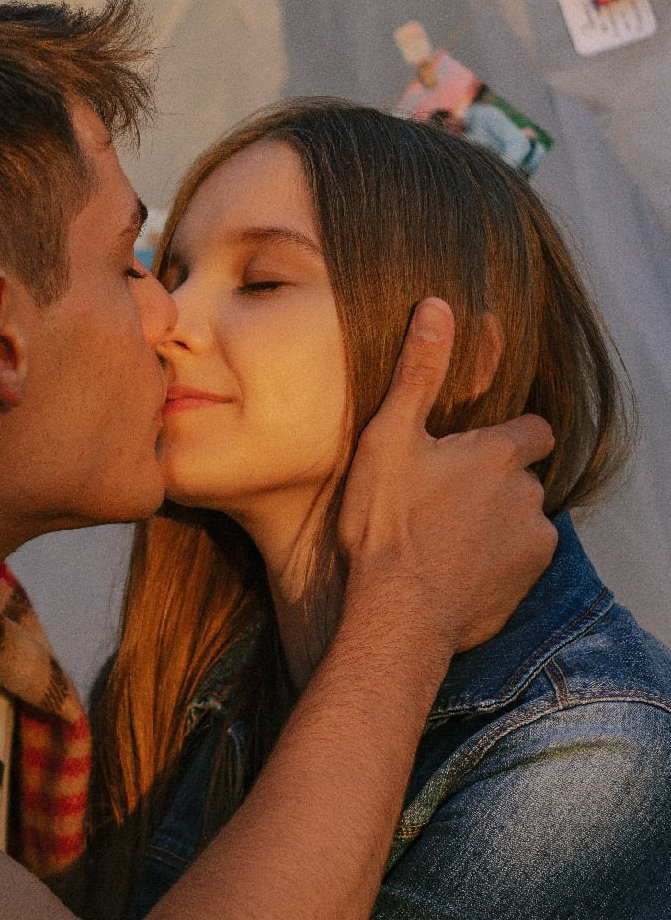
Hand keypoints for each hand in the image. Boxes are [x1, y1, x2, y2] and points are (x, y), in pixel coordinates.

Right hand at [338, 298, 556, 651]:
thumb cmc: (386, 525)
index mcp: (498, 454)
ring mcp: (532, 541)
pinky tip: (457, 568)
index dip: (510, 436)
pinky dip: (497, 562)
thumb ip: (419, 371)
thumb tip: (437, 306)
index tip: (476, 449)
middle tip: (445, 497)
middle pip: (524, 478)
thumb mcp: (389, 438)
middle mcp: (527, 494)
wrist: (397, 613)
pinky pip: (520, 561)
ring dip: (497, 523)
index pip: (534, 429)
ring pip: (524, 520)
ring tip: (446, 536)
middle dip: (497, 483)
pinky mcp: (527, 582)